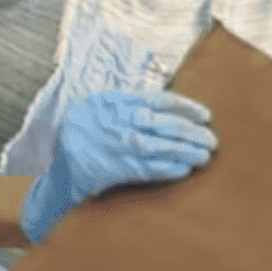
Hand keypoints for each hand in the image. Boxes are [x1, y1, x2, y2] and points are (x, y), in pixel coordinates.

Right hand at [20, 89, 217, 244]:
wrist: (60, 163)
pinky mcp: (115, 169)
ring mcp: (117, 146)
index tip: (205, 115)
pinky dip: (168, 169)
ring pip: (160, 147)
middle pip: (165, 125)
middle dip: (192, 132)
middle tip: (211, 140)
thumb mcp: (103, 106)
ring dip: (185, 152)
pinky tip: (185, 169)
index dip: (186, 107)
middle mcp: (119, 122)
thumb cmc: (86, 130)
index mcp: (117, 102)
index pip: (160, 100)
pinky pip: (148, 168)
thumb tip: (169, 105)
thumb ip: (131, 102)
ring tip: (204, 156)